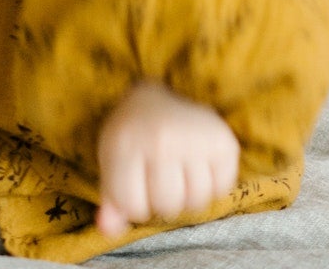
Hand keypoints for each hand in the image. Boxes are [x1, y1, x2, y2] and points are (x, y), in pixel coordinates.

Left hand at [94, 81, 239, 236]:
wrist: (154, 98)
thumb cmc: (131, 137)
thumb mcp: (111, 161)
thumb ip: (111, 199)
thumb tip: (106, 229)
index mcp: (125, 143)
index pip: (133, 206)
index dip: (135, 205)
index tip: (136, 186)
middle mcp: (160, 138)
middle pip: (168, 205)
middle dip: (162, 201)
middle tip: (158, 177)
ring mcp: (193, 137)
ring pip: (196, 201)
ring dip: (187, 195)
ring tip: (178, 172)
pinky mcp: (223, 141)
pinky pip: (221, 189)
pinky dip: (212, 184)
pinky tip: (198, 164)